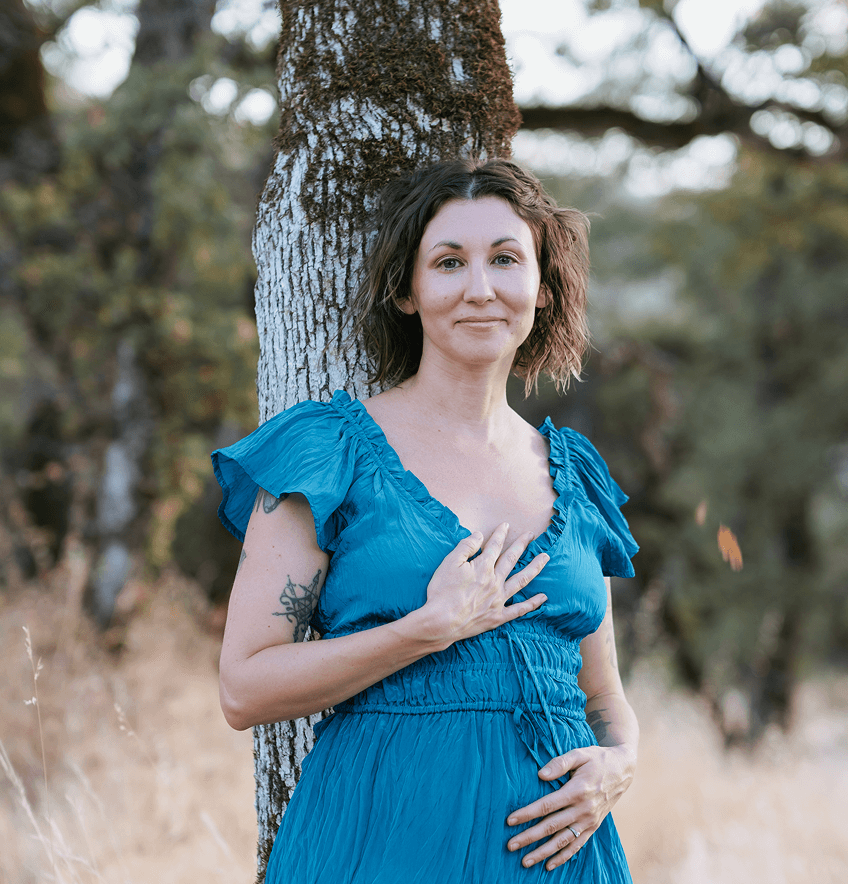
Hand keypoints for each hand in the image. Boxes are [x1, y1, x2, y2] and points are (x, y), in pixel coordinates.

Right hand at [422, 523, 548, 646]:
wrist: (440, 621)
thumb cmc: (442, 591)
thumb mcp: (449, 563)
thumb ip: (466, 546)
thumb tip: (479, 535)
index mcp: (483, 567)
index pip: (494, 546)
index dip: (501, 533)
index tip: (506, 525)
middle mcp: (495, 581)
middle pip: (511, 559)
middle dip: (522, 544)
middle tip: (531, 535)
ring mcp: (499, 599)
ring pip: (521, 580)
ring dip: (535, 567)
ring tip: (545, 557)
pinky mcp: (498, 616)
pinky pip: (520, 609)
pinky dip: (533, 603)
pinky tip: (543, 597)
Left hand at [505, 745, 634, 870]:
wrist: (623, 770)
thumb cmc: (597, 759)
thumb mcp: (580, 754)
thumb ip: (560, 763)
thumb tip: (541, 775)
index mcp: (578, 791)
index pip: (547, 805)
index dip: (527, 814)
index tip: (510, 821)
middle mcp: (584, 810)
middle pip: (551, 826)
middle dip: (529, 837)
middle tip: (510, 845)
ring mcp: (589, 821)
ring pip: (563, 841)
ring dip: (543, 852)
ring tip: (525, 861)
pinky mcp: (594, 827)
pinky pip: (577, 846)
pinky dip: (563, 857)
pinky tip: (549, 865)